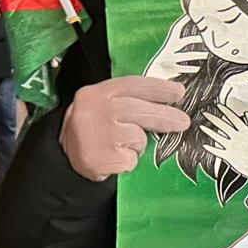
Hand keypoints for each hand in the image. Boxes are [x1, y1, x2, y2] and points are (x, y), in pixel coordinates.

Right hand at [59, 77, 190, 181]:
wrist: (63, 157)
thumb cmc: (92, 129)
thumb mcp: (103, 106)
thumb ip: (127, 100)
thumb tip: (167, 103)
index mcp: (96, 93)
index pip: (132, 85)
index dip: (158, 88)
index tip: (179, 92)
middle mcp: (95, 110)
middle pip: (138, 110)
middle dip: (164, 116)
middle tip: (183, 122)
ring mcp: (97, 135)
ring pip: (137, 136)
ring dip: (138, 144)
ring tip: (122, 146)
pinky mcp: (100, 158)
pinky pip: (130, 159)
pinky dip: (128, 161)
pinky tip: (114, 158)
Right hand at [148, 15, 206, 77]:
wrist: (156, 71)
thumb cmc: (169, 56)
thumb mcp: (173, 47)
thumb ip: (182, 41)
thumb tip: (194, 26)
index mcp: (171, 42)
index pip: (177, 28)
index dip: (183, 20)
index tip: (191, 14)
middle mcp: (170, 49)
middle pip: (185, 41)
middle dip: (196, 39)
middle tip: (207, 38)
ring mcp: (171, 59)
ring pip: (187, 55)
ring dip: (198, 55)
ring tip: (207, 55)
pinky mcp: (173, 69)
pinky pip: (186, 68)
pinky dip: (193, 68)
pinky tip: (200, 68)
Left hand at [202, 105, 247, 178]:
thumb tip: (246, 113)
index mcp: (245, 130)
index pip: (232, 117)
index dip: (225, 110)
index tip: (218, 105)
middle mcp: (236, 137)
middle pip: (222, 125)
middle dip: (212, 118)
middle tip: (205, 113)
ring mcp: (232, 146)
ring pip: (217, 137)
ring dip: (209, 131)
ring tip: (202, 127)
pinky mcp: (229, 156)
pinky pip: (218, 151)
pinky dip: (211, 149)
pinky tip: (205, 146)